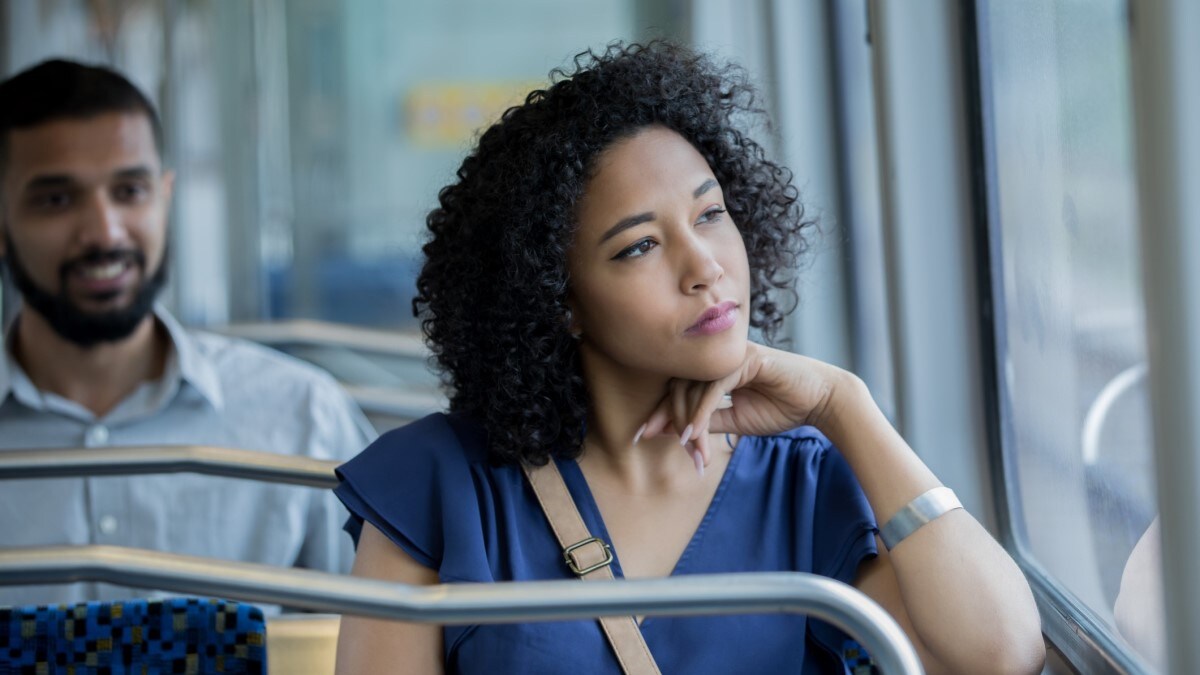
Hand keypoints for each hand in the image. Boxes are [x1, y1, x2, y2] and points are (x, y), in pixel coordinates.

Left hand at [639, 342, 853, 467]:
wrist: (819, 401)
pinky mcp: (744, 359)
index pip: (678, 387)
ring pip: (693, 385)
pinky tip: (694, 431)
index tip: (641, 434)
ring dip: (687, 419)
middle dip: (666, 415)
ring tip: (685, 446)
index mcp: (713, 370)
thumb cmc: (779, 408)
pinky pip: (713, 386)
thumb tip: (671, 431)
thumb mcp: (734, 421)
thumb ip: (706, 422)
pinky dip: (702, 410)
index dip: (659, 410)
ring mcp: (730, 355)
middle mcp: (717, 358)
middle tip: (657, 440)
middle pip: (678, 384)